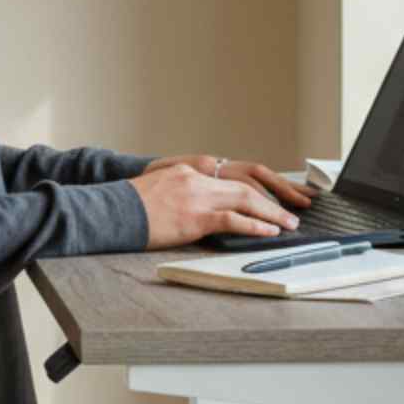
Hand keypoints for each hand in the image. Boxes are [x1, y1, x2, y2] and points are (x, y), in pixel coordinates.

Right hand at [129, 154, 311, 249]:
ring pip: (246, 200)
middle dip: (276, 199)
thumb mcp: (161, 190)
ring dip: (272, 214)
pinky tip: (268, 233)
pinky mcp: (194, 216)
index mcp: (191, 171)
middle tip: (294, 211)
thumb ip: (185, 194)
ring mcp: (197, 196)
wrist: (109, 210)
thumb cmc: (130, 207)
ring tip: (289, 225)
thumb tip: (206, 212)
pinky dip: (254, 226)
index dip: (262, 187)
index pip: (236, 176)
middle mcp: (198, 178)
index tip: (279, 196)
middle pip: (248, 185)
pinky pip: (232, 220)